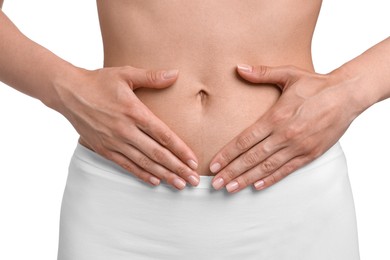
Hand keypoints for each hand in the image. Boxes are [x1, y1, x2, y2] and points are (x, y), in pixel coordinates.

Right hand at [54, 66, 199, 189]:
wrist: (68, 93)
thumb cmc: (99, 82)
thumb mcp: (126, 74)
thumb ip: (152, 76)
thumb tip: (175, 73)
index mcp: (134, 112)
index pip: (163, 135)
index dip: (180, 150)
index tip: (194, 161)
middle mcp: (126, 130)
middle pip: (157, 153)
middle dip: (178, 168)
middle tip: (193, 180)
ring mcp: (114, 142)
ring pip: (144, 163)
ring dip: (163, 175)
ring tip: (179, 185)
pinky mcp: (104, 149)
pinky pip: (126, 165)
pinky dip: (141, 174)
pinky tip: (155, 181)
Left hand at [210, 64, 359, 192]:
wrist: (347, 95)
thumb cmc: (316, 85)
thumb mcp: (288, 74)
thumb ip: (262, 73)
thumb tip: (239, 68)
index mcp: (276, 117)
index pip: (245, 140)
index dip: (227, 154)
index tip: (214, 165)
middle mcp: (285, 135)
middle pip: (252, 158)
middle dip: (232, 171)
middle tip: (216, 183)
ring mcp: (298, 147)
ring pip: (267, 167)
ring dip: (247, 179)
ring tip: (231, 188)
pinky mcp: (310, 154)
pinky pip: (287, 170)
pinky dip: (271, 179)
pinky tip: (258, 186)